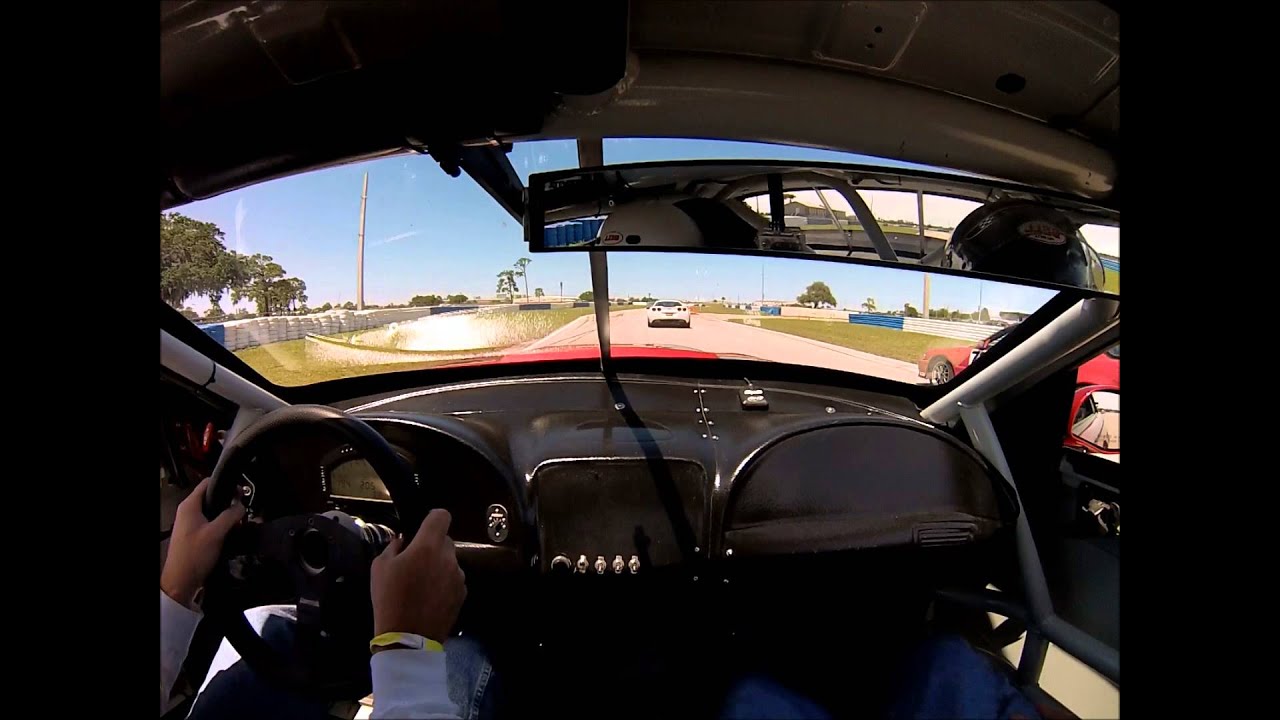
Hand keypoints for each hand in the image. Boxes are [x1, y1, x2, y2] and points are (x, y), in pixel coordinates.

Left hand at [161, 477, 244, 606]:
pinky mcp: (195, 534)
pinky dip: (222, 525)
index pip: (207, 483)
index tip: (241, 491)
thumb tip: (241, 505)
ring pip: (214, 511)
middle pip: (212, 497)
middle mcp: (189, 511)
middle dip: (229, 502)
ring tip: (240, 523)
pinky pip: (212, 523)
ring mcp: (191, 523)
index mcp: (190, 505)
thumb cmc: (195, 554)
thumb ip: (230, 515)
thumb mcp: (216, 532)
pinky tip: (232, 533)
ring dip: (227, 516)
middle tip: (243, 510)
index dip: (225, 484)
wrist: (181, 580)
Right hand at [371, 509, 466, 641]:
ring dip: (438, 566)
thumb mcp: (379, 567)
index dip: (432, 518)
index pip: (441, 516)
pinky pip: (453, 579)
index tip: (422, 528)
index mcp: (429, 546)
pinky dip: (444, 583)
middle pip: (444, 540)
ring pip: (449, 561)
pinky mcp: (462, 594)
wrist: (407, 638)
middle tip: (414, 563)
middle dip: (431, 547)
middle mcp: (449, 557)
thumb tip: (403, 541)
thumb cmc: (390, 598)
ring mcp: (459, 576)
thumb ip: (393, 547)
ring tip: (421, 585)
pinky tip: (429, 598)